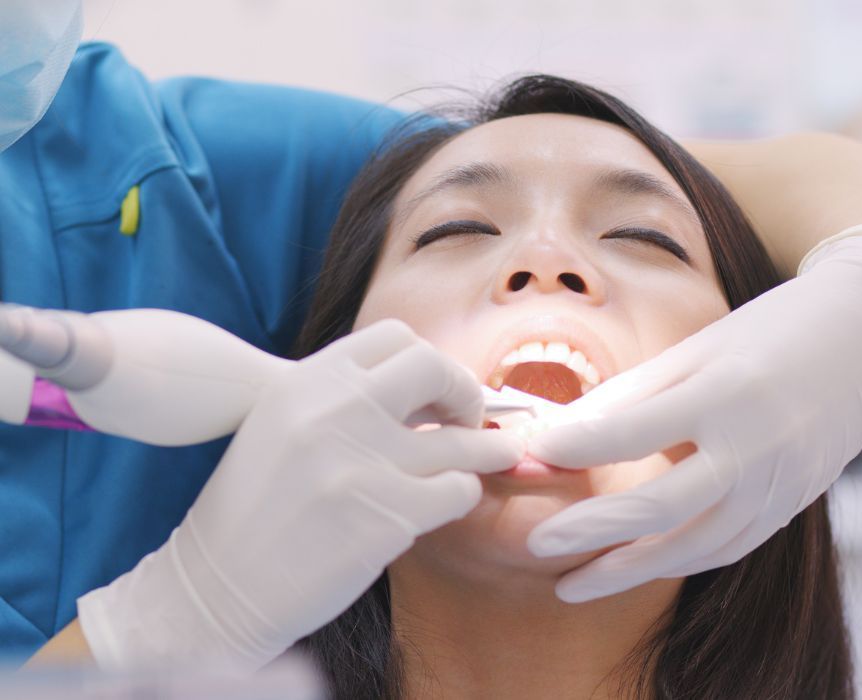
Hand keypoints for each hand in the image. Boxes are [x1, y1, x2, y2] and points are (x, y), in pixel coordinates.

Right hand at [76, 319, 522, 667]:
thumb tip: (424, 396)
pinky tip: (450, 501)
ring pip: (461, 440)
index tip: (436, 389)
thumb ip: (341, 401)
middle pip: (434, 368)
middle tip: (470, 416)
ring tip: (501, 453)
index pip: (394, 337)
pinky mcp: (388, 516)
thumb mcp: (281, 427)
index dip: (427, 361)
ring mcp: (365, 462)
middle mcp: (336, 410)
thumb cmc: (251, 510)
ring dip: (488, 448)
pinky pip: (458, 490)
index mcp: (306, 381)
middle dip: (465, 389)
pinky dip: (463, 494)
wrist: (215, 590)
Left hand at [526, 224, 861, 602]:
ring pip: (693, 546)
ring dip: (628, 569)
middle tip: (538, 544)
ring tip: (573, 582)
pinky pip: (725, 547)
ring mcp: (778, 485)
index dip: (578, 445)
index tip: (534, 452)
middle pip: (660, 505)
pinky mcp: (790, 506)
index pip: (634, 430)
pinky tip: (634, 565)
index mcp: (724, 393)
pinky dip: (675, 560)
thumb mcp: (694, 351)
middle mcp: (755, 447)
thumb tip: (561, 432)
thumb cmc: (766, 333)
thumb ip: (629, 396)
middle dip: (592, 529)